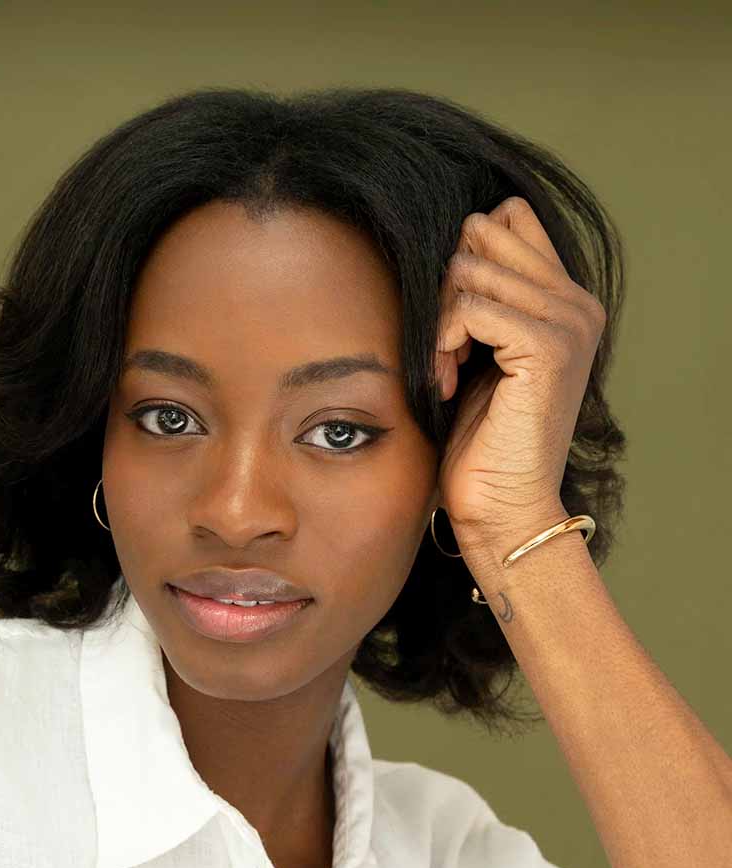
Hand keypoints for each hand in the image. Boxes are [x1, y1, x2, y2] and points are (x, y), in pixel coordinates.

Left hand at [434, 196, 605, 552]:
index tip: (451, 317)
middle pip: (485, 233)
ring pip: (471, 270)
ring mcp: (568, 323)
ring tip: (445, 369)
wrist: (503, 503)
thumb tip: (458, 242)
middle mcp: (577, 304)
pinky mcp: (548, 348)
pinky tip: (447, 380)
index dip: (464, 253)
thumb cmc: (483, 436)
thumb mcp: (479, 353)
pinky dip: (443, 342)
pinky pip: (471, 308)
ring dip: (439, 322)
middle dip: (447, 285)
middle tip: (443, 346)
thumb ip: (480, 299)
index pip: (510, 216)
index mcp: (566, 300)